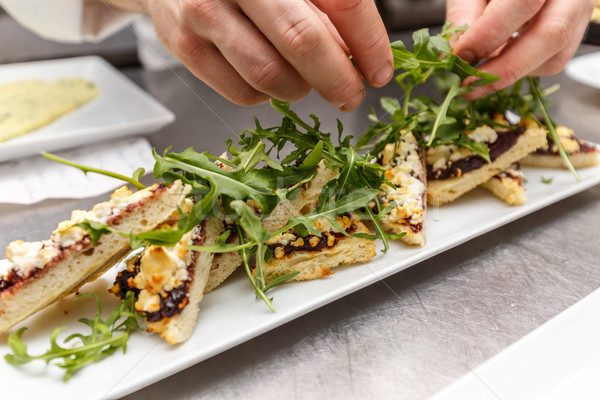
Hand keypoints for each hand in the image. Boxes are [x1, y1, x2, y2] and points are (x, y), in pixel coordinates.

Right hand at [105, 0, 392, 110]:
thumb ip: (325, 6)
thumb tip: (357, 53)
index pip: (342, 0)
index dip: (370, 43)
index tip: (380, 71)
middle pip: (303, 41)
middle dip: (338, 80)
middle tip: (352, 95)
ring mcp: (204, 11)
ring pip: (270, 75)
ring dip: (299, 89)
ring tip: (304, 81)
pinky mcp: (184, 45)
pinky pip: (241, 92)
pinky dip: (265, 94)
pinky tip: (268, 77)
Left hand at [446, 0, 594, 98]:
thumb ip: (464, 14)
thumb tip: (453, 55)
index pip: (523, 3)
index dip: (488, 35)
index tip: (460, 56)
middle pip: (550, 35)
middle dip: (504, 67)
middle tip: (470, 82)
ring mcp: (578, 14)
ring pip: (555, 56)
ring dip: (512, 73)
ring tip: (478, 78)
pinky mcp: (574, 34)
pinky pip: (551, 62)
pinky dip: (521, 70)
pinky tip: (496, 66)